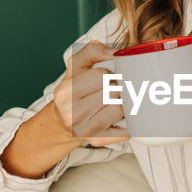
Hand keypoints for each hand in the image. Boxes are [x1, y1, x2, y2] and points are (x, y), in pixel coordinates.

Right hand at [0, 42, 129, 178]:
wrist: (61, 122)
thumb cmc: (73, 90)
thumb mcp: (76, 67)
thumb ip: (92, 51)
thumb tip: (113, 52)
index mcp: (66, 92)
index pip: (101, 76)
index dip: (109, 73)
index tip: (107, 76)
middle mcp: (72, 113)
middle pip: (113, 93)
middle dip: (118, 88)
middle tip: (114, 88)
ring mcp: (85, 129)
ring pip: (120, 110)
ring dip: (124, 103)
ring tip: (117, 100)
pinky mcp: (98, 140)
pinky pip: (125, 130)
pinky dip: (130, 123)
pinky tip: (125, 116)